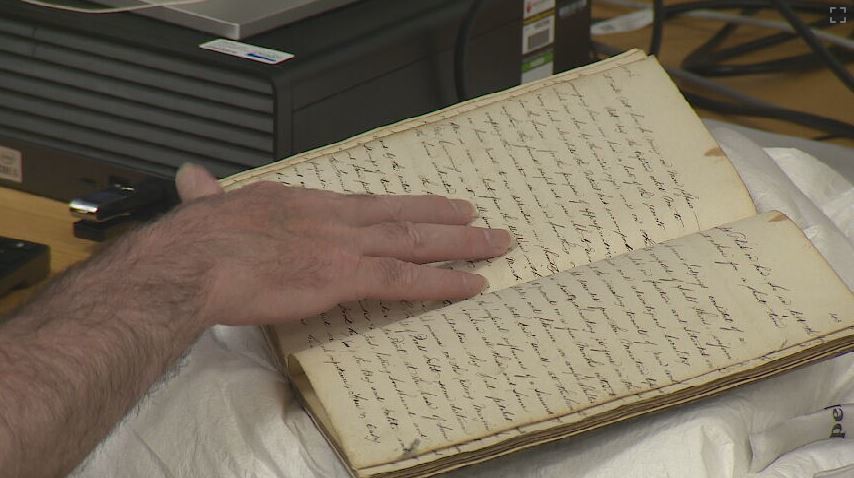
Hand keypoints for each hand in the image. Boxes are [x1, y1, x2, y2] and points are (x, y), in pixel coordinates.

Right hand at [142, 164, 511, 326]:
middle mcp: (331, 218)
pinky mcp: (344, 276)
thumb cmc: (194, 243)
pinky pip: (405, 279)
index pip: (365, 204)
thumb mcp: (205, 206)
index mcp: (302, 202)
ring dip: (461, 244)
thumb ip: (208, 195)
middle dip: (445, 219)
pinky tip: (472, 284)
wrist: (190, 262)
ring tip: (495, 244)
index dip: (401, 205)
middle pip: (401, 216)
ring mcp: (342, 245)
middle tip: (480, 219)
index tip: (427, 206)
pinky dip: (443, 281)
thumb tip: (191, 177)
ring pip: (416, 242)